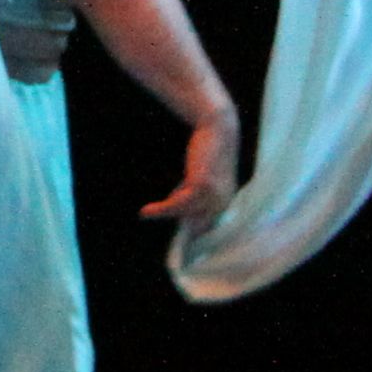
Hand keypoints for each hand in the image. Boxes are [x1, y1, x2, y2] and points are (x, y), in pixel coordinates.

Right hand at [139, 107, 243, 226]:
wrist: (217, 128)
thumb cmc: (207, 151)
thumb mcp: (201, 177)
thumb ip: (194, 194)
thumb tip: (177, 213)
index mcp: (226, 202)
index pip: (207, 227)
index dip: (190, 234)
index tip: (176, 242)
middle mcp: (224, 202)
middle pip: (196, 225)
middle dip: (179, 229)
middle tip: (155, 222)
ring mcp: (215, 195)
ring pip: (185, 213)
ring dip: (165, 213)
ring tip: (146, 213)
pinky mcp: (203, 186)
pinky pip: (179, 204)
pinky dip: (163, 208)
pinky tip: (147, 210)